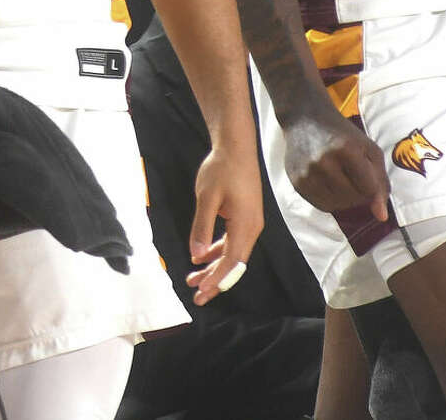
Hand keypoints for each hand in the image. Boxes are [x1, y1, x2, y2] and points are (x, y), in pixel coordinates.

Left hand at [184, 139, 264, 304]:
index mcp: (245, 225)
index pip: (232, 263)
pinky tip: (202, 257)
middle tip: (197, 297)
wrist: (236, 147)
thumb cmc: (221, 169)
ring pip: (232, 254)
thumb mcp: (207, 198)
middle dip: (215, 281)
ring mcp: (249, 223)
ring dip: (214, 267)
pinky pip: (231, 241)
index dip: (217, 280)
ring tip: (193, 279)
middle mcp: (252, 228)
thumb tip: (197, 255)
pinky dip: (217, 251)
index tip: (202, 293)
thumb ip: (202, 227)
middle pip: (234, 263)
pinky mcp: (244, 217)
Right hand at [282, 106, 389, 218]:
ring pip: (337, 205)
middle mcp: (324, 162)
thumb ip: (380, 182)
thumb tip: (381, 216)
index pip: (369, 189)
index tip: (366, 176)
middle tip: (353, 177)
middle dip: (359, 193)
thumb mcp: (368, 149)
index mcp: (346, 150)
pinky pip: (320, 205)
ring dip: (345, 199)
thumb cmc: (342, 134)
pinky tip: (329, 185)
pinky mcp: (296, 181)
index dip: (372, 187)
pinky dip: (330, 200)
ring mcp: (308, 173)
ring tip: (342, 181)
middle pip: (353, 198)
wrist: (305, 119)